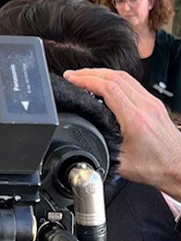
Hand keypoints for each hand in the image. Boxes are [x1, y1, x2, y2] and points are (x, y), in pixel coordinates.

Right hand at [64, 68, 180, 196]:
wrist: (179, 167)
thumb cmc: (156, 167)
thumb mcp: (120, 164)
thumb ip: (99, 152)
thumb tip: (79, 146)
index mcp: (136, 119)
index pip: (109, 88)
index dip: (86, 80)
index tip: (71, 79)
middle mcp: (146, 106)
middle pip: (115, 77)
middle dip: (89, 73)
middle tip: (72, 75)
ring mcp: (152, 103)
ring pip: (124, 77)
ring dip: (101, 73)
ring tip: (84, 76)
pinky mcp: (154, 104)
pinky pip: (131, 83)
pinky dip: (113, 79)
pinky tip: (103, 83)